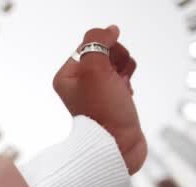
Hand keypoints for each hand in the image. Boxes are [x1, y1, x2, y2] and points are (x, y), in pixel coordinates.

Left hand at [52, 25, 145, 173]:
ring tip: (121, 90)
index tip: (109, 66)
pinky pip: (124, 79)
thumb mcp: (94, 70)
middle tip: (116, 80)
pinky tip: (126, 96)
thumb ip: (97, 43)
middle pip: (106, 53)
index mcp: (67, 77)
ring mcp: (96, 92)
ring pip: (117, 64)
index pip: (90, 45)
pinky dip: (129, 84)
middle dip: (118, 62)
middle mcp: (78, 84)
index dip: (106, 51)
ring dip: (125, 72)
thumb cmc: (103, 113)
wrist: (117, 147)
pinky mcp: (111, 100)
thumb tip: (107, 30)